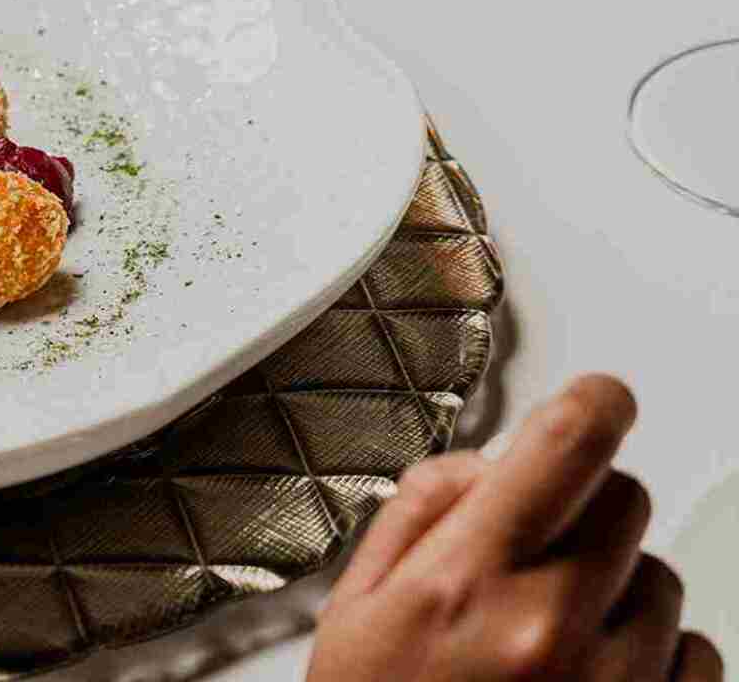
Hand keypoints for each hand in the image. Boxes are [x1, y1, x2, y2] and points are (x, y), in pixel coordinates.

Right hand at [310, 375, 721, 679]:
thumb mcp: (355, 612)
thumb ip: (419, 516)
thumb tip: (488, 465)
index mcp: (468, 584)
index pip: (571, 440)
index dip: (593, 402)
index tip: (595, 401)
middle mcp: (553, 629)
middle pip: (625, 498)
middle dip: (585, 507)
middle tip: (539, 548)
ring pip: (662, 579)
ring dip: (618, 590)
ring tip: (553, 641)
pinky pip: (701, 656)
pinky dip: (658, 659)